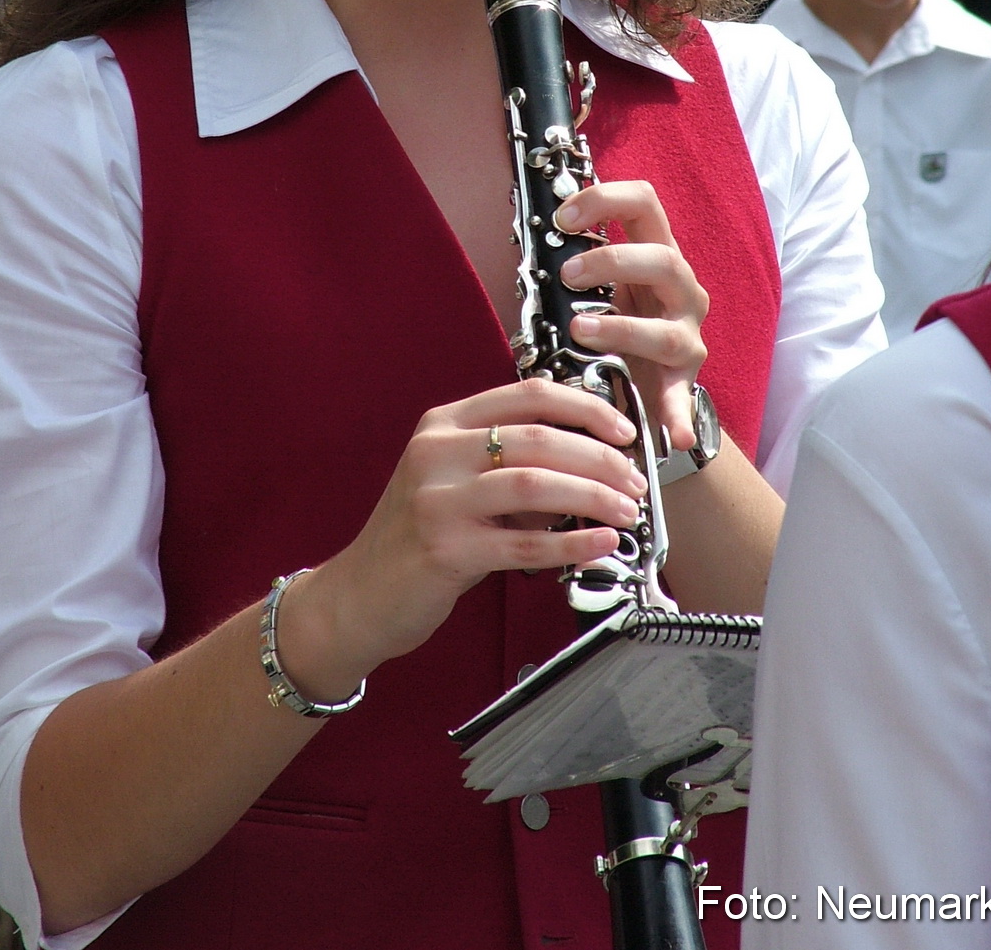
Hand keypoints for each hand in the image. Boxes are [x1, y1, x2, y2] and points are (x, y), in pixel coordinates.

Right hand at [276, 377, 645, 695]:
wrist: (357, 595)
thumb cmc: (416, 536)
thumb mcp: (455, 481)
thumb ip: (510, 463)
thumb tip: (590, 460)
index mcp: (443, 425)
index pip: (527, 395)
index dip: (585, 407)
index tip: (622, 429)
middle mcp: (437, 453)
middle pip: (539, 437)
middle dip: (600, 456)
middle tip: (634, 478)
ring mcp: (438, 500)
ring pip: (536, 483)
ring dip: (593, 495)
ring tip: (626, 509)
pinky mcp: (444, 549)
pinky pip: (524, 543)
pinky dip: (571, 543)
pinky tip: (600, 544)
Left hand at [554, 181, 707, 455]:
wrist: (647, 384)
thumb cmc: (612, 324)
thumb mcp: (599, 287)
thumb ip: (573, 266)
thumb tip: (525, 240)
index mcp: (656, 254)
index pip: (645, 203)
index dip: (606, 200)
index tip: (563, 217)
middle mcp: (680, 290)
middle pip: (664, 259)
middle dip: (612, 263)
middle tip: (567, 275)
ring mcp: (687, 336)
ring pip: (668, 329)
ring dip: (622, 329)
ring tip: (579, 332)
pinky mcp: (685, 381)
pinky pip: (683, 399)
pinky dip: (678, 415)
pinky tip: (671, 436)